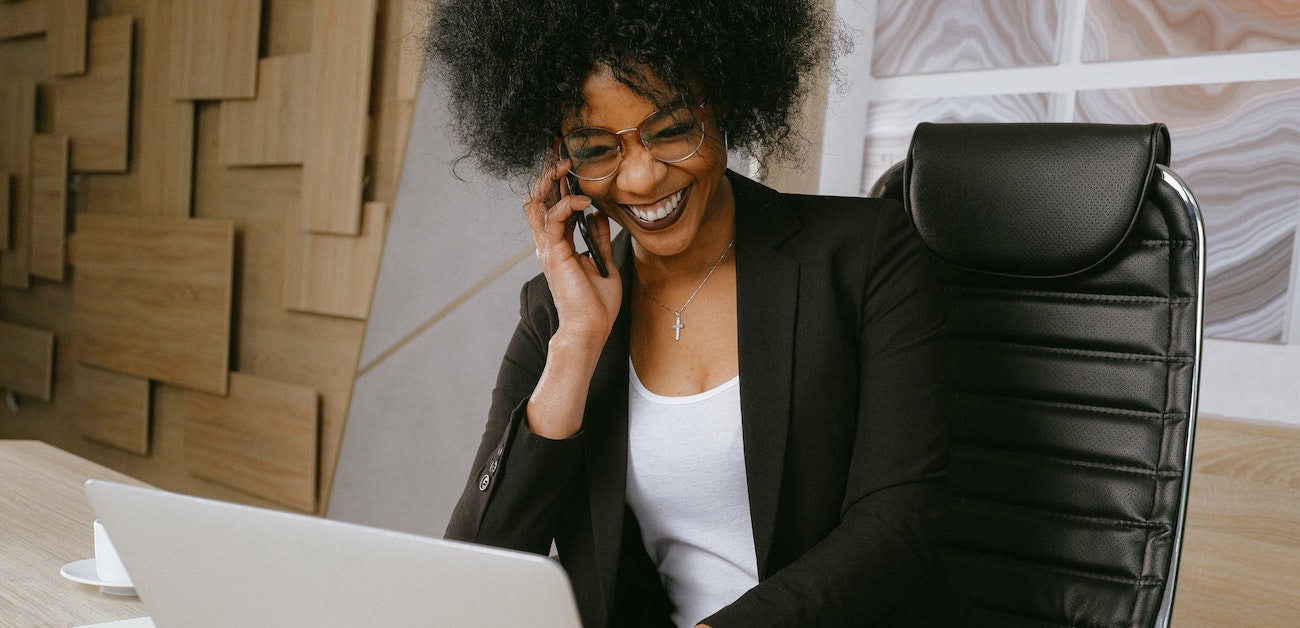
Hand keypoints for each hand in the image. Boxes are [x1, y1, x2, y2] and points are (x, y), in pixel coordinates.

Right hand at [521, 161, 621, 438]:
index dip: (555, 181)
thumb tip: (600, 215)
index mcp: (558, 245)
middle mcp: (548, 244)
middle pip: (537, 198)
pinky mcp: (555, 254)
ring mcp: (548, 249)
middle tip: (560, 150)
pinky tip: (585, 198)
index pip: (550, 205)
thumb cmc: (597, 304)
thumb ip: (599, 238)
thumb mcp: (603, 263)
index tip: (566, 159)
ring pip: (537, 204)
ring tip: (567, 165)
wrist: (590, 329)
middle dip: (547, 172)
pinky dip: (568, 203)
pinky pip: (555, 219)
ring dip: (551, 181)